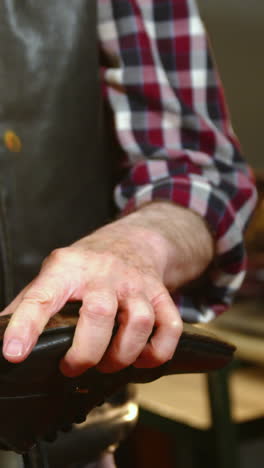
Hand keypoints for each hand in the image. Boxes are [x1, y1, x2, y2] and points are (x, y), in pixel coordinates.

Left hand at [1, 221, 182, 376]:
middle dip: (86, 353)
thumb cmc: (88, 263)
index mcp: (67, 269)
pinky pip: (169, 327)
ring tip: (109, 362)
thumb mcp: (54, 273)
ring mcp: (135, 284)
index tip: (14, 354)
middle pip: (99, 313)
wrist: (132, 241)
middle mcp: (103, 274)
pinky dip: (157, 352)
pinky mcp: (160, 295)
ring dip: (122, 355)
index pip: (42, 296)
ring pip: (138, 321)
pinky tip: (141, 356)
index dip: (26, 327)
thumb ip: (28, 304)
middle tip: (73, 366)